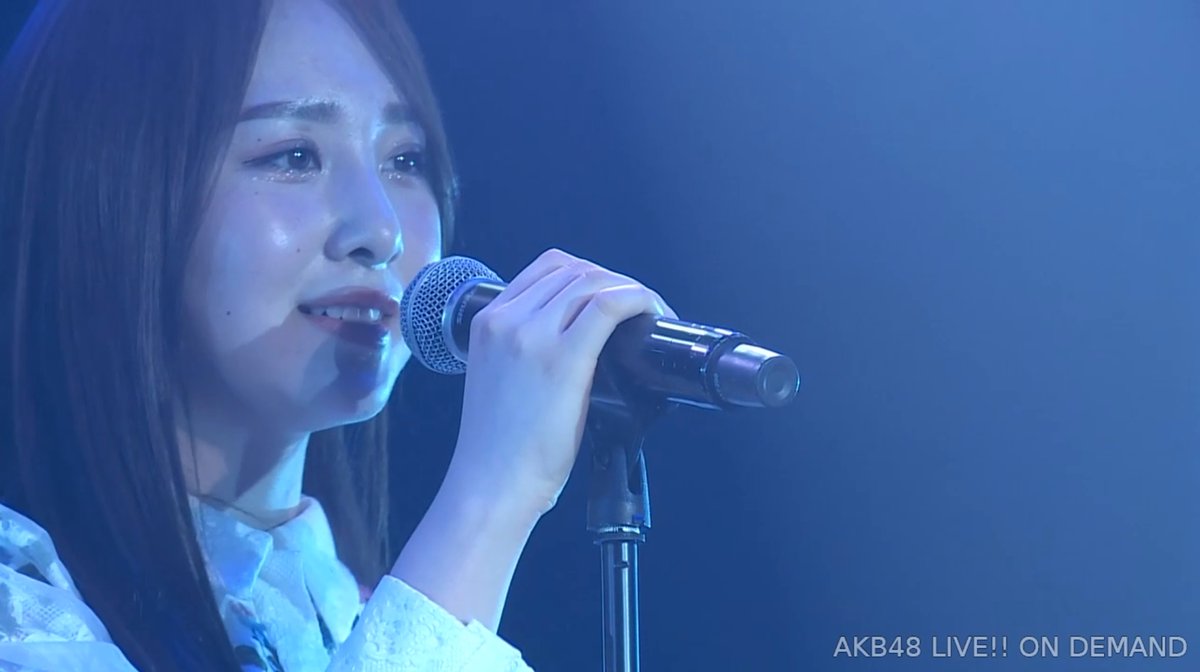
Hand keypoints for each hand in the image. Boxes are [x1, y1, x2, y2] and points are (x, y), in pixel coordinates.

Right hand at [442, 248, 676, 520]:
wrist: (491, 484)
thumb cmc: (501, 446)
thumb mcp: (501, 378)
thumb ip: (527, 350)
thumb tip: (582, 340)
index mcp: (487, 321)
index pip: (547, 268)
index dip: (590, 274)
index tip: (612, 297)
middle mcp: (507, 319)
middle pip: (575, 270)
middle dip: (614, 281)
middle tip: (639, 310)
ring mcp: (532, 335)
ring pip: (593, 282)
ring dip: (631, 291)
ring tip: (649, 316)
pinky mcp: (562, 358)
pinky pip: (608, 306)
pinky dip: (637, 300)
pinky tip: (652, 315)